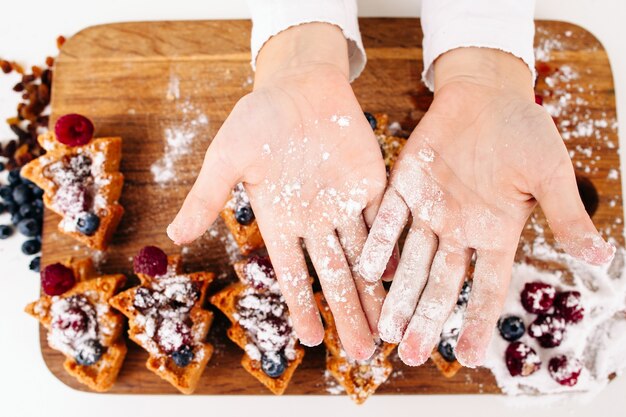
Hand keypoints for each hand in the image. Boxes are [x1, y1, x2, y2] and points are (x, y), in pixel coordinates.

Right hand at [167, 23, 387, 358]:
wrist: (301, 84)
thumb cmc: (259, 117)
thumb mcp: (227, 157)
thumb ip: (206, 197)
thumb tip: (171, 237)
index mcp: (281, 219)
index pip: (292, 272)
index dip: (301, 304)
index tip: (311, 339)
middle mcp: (315, 221)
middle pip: (334, 275)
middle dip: (347, 313)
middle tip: (360, 354)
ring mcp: (345, 204)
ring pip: (363, 257)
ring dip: (375, 292)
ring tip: (388, 329)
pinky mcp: (372, 184)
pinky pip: (386, 220)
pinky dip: (395, 248)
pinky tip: (406, 276)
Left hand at [358, 48, 614, 366]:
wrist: (486, 94)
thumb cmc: (524, 132)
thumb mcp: (550, 174)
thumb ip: (566, 216)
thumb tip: (603, 258)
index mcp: (495, 233)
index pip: (488, 287)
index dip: (479, 321)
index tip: (468, 357)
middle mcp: (459, 230)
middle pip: (442, 284)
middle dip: (427, 318)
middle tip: (411, 355)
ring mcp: (429, 210)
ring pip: (411, 260)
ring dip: (399, 293)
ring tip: (386, 329)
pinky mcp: (405, 186)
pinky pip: (389, 218)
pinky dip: (379, 241)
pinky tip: (368, 268)